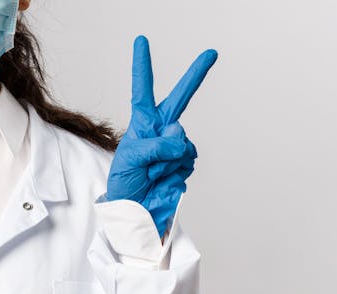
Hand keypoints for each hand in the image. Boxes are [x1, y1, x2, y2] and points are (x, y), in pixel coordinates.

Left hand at [106, 35, 217, 235]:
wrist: (137, 210)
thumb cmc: (125, 182)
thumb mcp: (130, 159)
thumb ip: (155, 144)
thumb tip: (179, 137)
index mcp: (142, 122)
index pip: (142, 90)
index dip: (142, 65)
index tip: (141, 41)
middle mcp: (161, 129)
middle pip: (181, 97)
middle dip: (196, 74)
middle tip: (211, 52)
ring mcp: (176, 144)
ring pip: (182, 141)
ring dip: (166, 159)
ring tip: (152, 172)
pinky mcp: (185, 161)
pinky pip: (187, 159)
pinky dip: (175, 169)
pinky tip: (163, 177)